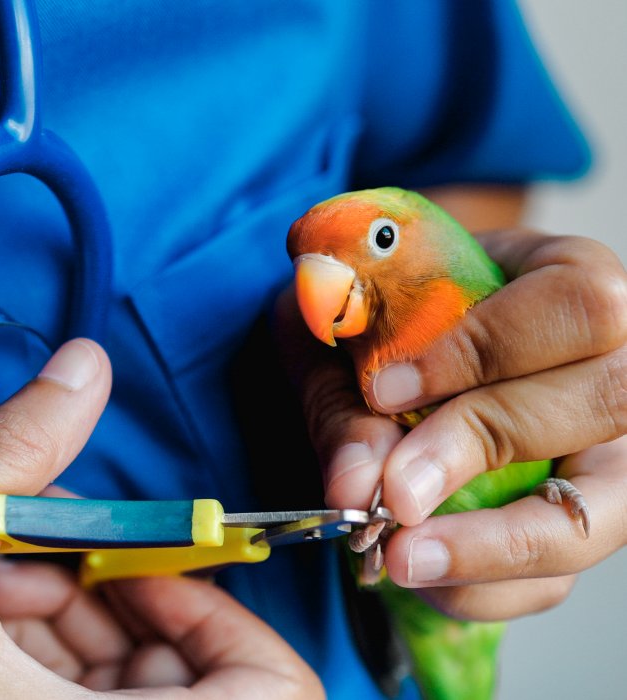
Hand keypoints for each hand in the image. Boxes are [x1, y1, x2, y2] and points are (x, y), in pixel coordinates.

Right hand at [0, 339, 321, 697]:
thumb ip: (8, 458)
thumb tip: (81, 367)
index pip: (272, 697)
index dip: (227, 620)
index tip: (144, 570)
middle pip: (193, 679)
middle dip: (122, 599)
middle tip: (46, 561)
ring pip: (130, 682)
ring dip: (75, 614)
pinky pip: (83, 696)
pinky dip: (50, 645)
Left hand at [276, 229, 626, 618]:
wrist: (389, 338)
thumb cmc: (382, 316)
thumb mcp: (351, 327)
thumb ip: (348, 392)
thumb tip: (354, 484)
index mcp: (570, 279)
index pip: (575, 306)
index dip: (483, 350)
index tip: (386, 389)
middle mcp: (615, 365)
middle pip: (604, 404)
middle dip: (482, 448)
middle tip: (390, 488)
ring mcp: (609, 452)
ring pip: (594, 511)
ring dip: (490, 547)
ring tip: (399, 557)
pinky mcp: (577, 521)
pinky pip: (558, 575)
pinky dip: (483, 588)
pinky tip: (419, 574)